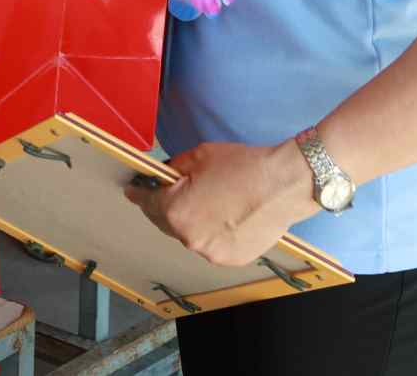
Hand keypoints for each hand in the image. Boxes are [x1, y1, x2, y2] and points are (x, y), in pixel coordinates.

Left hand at [125, 141, 314, 267]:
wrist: (283, 184)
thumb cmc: (243, 167)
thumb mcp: (199, 156)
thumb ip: (174, 169)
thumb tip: (163, 175)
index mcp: (176, 211)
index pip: (147, 202)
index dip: (139, 193)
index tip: (133, 191)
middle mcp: (189, 238)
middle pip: (166, 222)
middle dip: (165, 207)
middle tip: (170, 193)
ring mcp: (210, 253)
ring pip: (190, 235)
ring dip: (190, 221)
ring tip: (207, 203)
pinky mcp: (231, 259)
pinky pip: (211, 245)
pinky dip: (211, 233)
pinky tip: (224, 217)